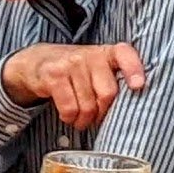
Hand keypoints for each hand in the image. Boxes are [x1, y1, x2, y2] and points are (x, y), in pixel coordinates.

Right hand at [0, 42, 145, 132]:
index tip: (138, 86)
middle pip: (107, 93)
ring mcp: (70, 63)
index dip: (134, 70)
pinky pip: (69, 108)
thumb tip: (133, 108)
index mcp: (106, 52)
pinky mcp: (53, 75)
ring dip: (84, 120)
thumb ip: (114, 79)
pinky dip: (69, 118)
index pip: (125, 55)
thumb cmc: (74, 71)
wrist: (35, 62)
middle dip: (102, 113)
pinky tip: (67, 116)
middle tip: (96, 118)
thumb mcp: (95, 67)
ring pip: (87, 105)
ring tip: (80, 120)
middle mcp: (89, 55)